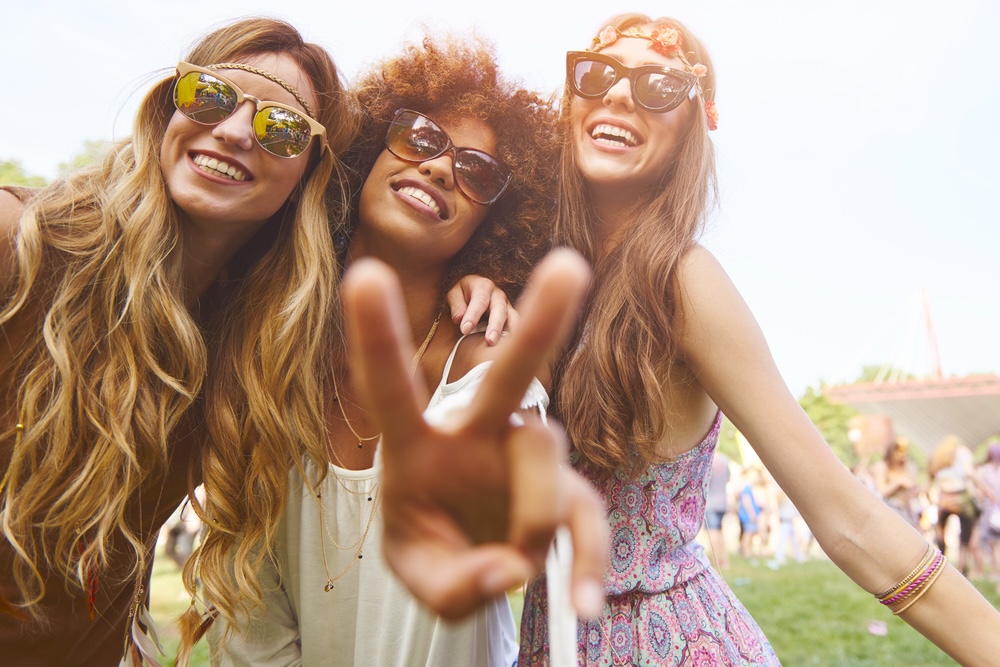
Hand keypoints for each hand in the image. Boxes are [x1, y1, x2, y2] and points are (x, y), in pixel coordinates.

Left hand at [343, 249, 607, 619]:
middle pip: (506, 376)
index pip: (391, 388)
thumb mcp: (419, 579)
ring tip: (514, 566)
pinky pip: (588, 514)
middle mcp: (476, 436)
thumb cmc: (433, 551)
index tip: (365, 273)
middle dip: (538, 324)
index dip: (378, 335)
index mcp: (415, 446)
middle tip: (568, 266)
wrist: (474, 565)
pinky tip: (585, 604)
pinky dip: (590, 561)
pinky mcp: (568, 490)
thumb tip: (512, 569)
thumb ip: (454, 586)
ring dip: (532, 514)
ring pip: (546, 452)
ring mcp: (525, 458)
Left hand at [445, 274, 519, 344]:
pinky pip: (516, 325)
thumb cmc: (464, 293)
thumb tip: (459, 318)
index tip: (465, 330)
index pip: (480, 300)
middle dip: (495, 326)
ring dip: (510, 332)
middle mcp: (498, 295)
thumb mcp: (455, 293)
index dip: (473, 315)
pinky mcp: (511, 316)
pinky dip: (516, 335)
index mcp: (483, 286)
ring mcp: (507, 305)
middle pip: (499, 310)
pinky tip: (512, 345)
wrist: (474, 289)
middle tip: (490, 341)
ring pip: (512, 317)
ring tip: (506, 346)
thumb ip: (456, 305)